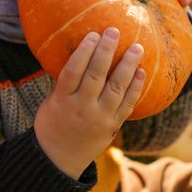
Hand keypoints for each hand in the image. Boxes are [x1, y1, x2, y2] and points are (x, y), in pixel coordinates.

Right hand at [34, 28, 144, 178]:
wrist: (58, 159)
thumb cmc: (52, 124)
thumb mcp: (50, 102)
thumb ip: (65, 83)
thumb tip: (80, 54)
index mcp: (62, 100)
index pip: (73, 71)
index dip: (84, 52)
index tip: (93, 34)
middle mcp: (81, 108)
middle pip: (96, 76)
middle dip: (106, 52)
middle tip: (115, 31)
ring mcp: (99, 118)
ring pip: (115, 88)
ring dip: (127, 66)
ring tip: (137, 48)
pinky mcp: (112, 126)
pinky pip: (126, 105)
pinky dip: (135, 88)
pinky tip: (142, 72)